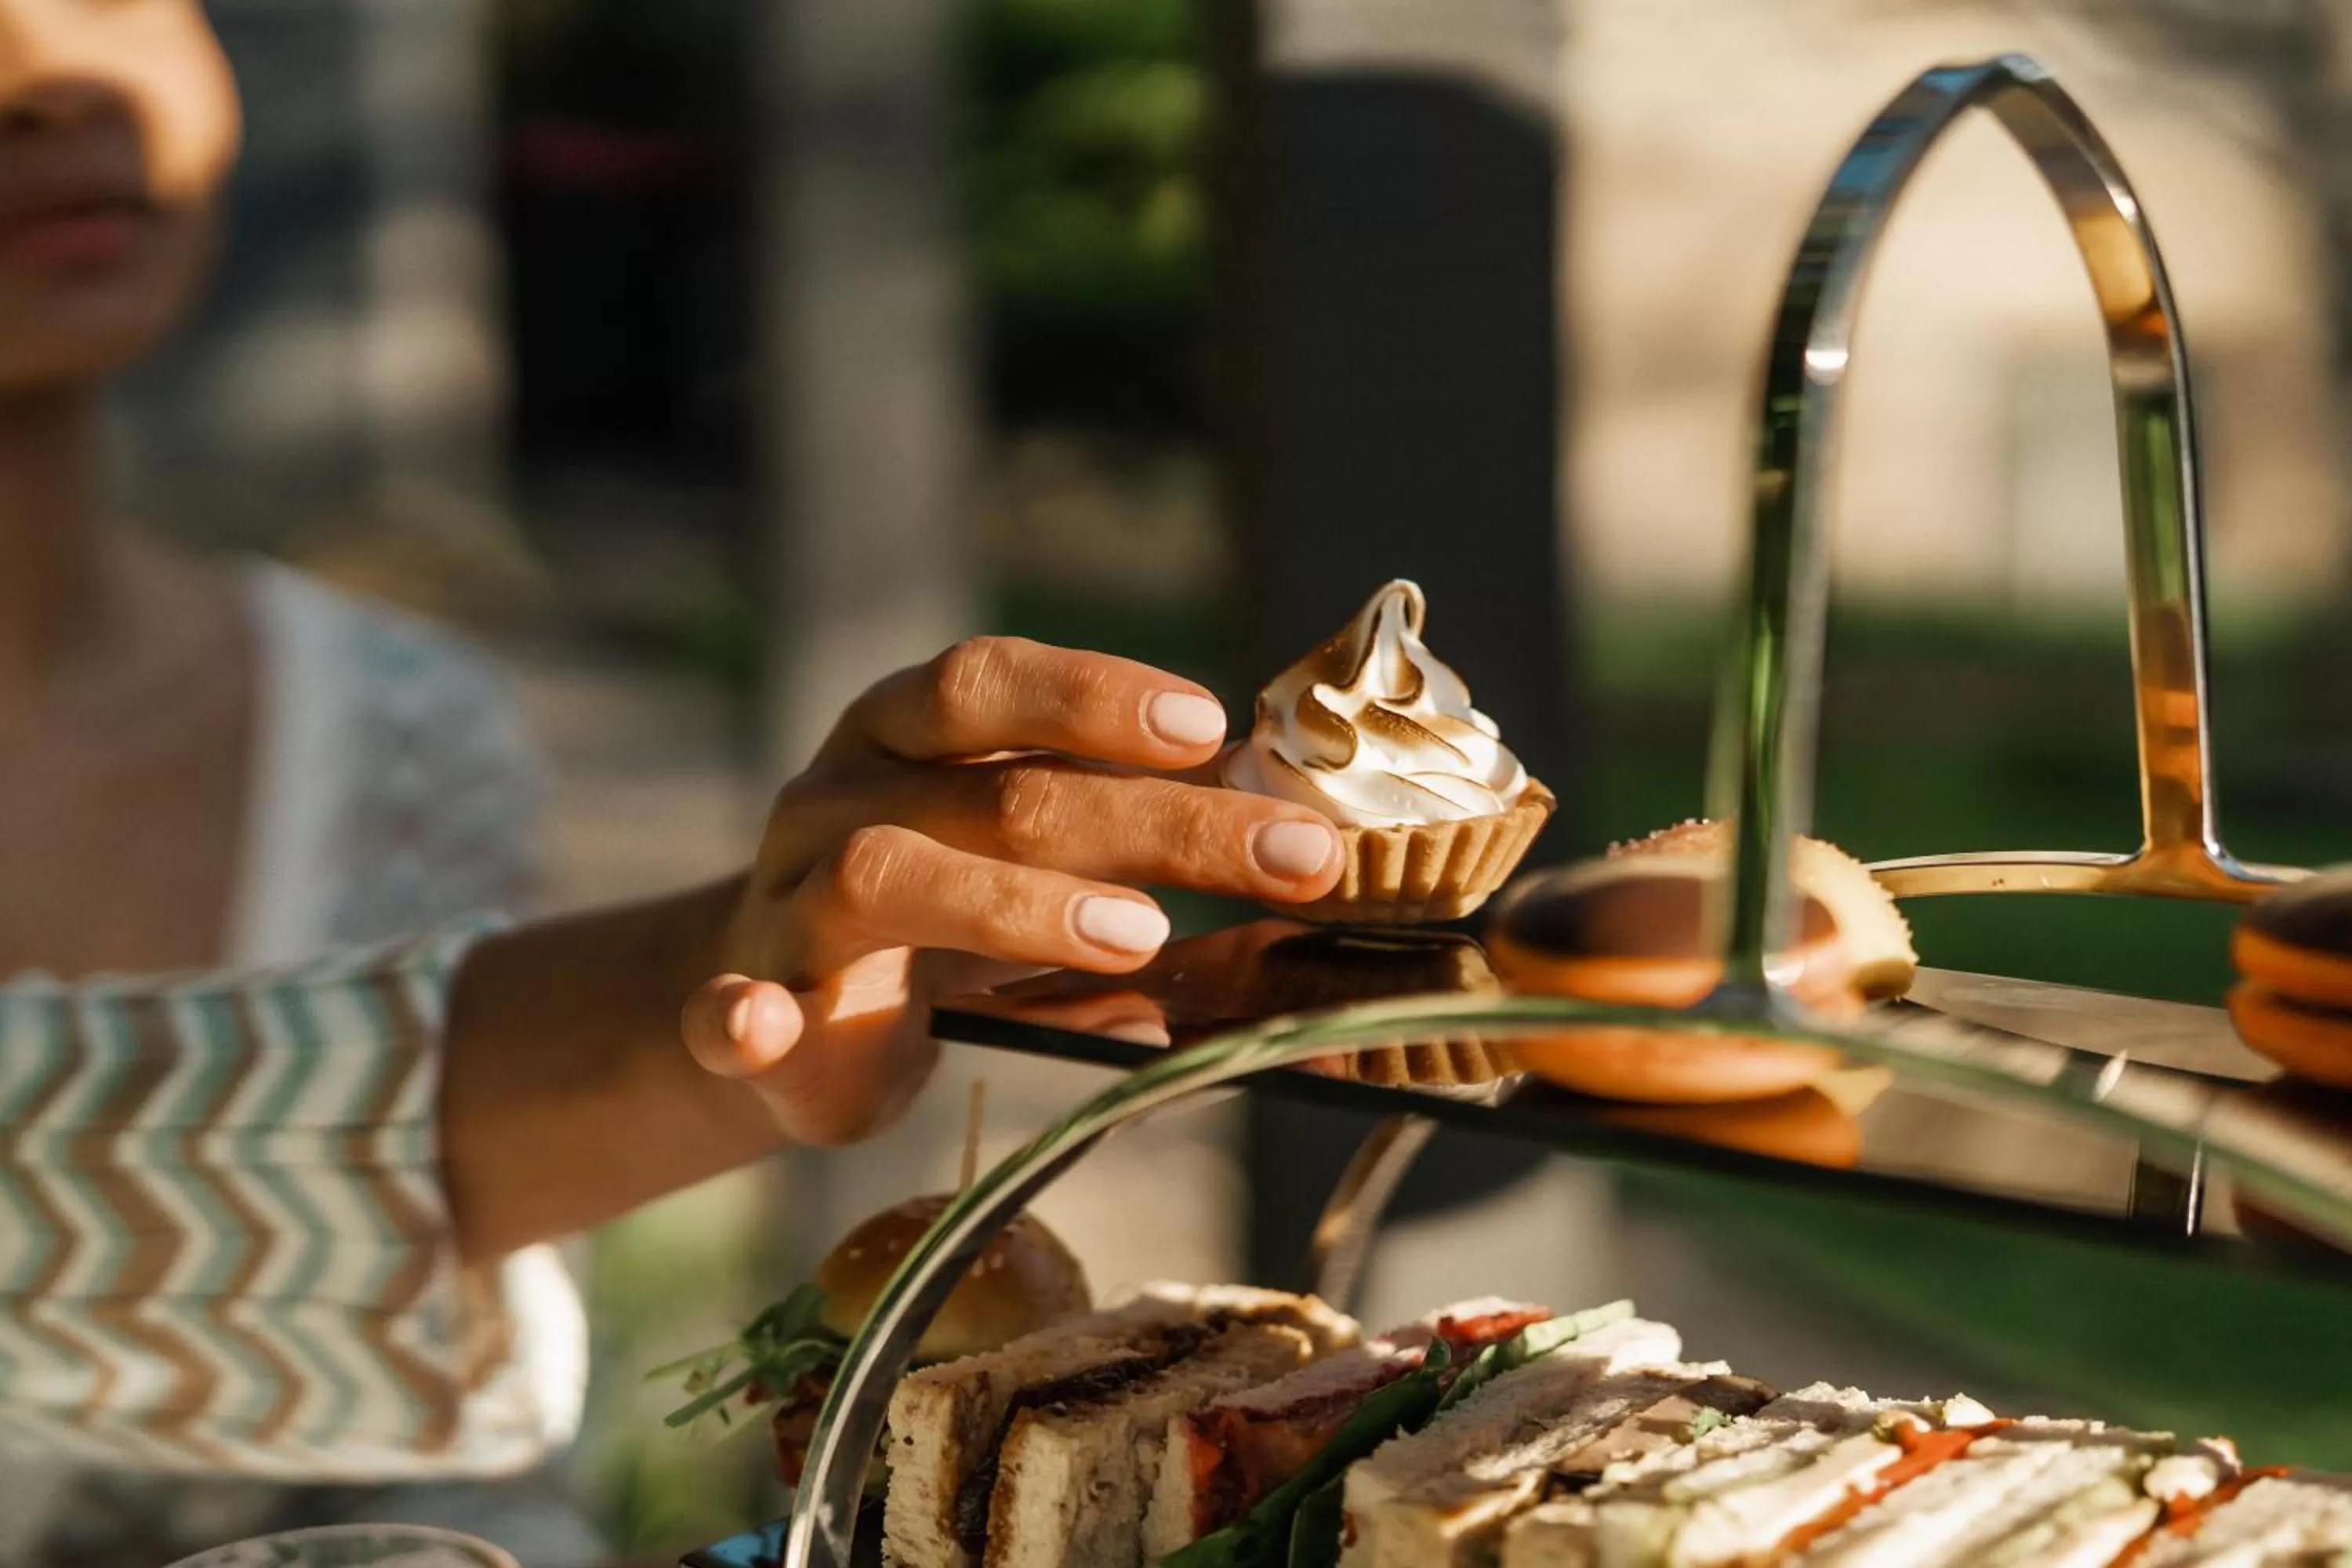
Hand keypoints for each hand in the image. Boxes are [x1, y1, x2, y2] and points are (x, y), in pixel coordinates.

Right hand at [680, 637, 1344, 1144]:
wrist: (781, 1008)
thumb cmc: (942, 916)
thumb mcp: (1027, 860)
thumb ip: (1127, 847)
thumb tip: (1291, 857)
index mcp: (903, 737)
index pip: (987, 681)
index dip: (1095, 695)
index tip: (1210, 730)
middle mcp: (840, 798)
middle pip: (994, 793)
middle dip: (1157, 823)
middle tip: (1288, 860)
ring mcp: (783, 903)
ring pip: (880, 874)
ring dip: (1015, 906)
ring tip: (1140, 937)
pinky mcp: (741, 1012)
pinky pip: (722, 1009)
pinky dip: (738, 1015)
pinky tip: (760, 1023)